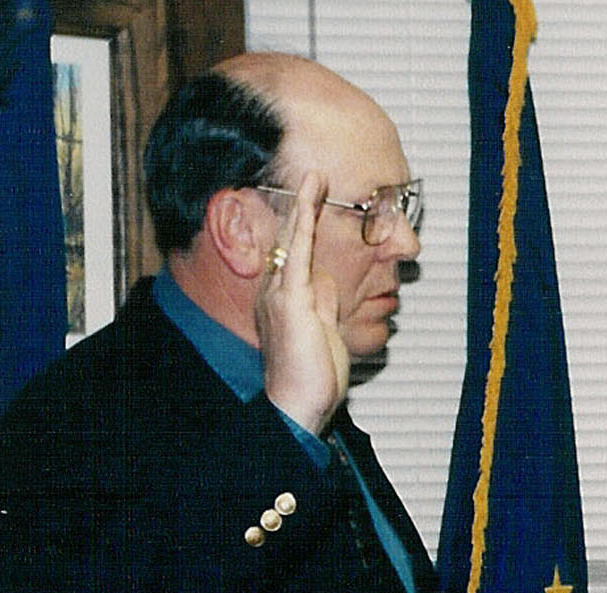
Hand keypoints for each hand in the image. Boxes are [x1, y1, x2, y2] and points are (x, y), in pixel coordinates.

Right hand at [257, 171, 349, 434]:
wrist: (297, 405)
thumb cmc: (311, 377)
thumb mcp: (324, 331)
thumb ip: (325, 302)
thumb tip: (330, 279)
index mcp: (284, 299)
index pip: (296, 252)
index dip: (305, 223)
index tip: (314, 196)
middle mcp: (276, 291)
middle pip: (292, 239)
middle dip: (302, 206)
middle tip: (314, 174)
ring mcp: (281, 294)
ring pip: (294, 240)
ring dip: (304, 206)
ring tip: (315, 176)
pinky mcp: (292, 301)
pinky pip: (300, 253)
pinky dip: (305, 223)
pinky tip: (311, 199)